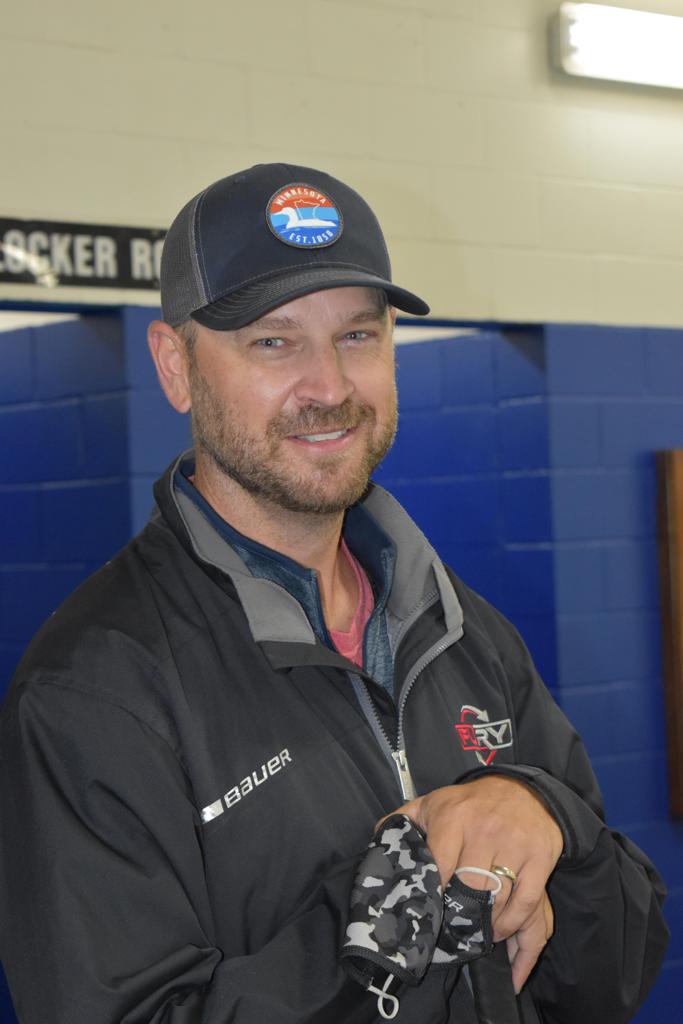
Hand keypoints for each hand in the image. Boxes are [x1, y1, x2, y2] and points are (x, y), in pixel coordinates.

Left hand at [388, 775, 562, 991]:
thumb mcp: (434, 803)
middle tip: (451, 930)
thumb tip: (378, 841)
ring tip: (473, 934)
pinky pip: (526, 901)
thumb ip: (404, 821)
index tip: (428, 913)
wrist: (523, 790)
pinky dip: (512, 923)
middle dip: (459, 915)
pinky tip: (499, 930)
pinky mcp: (539, 857)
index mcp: (454, 818)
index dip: (433, 896)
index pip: (440, 867)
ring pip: (498, 899)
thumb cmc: (470, 803)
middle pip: (470, 888)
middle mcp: (485, 830)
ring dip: (485, 924)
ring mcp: (515, 844)